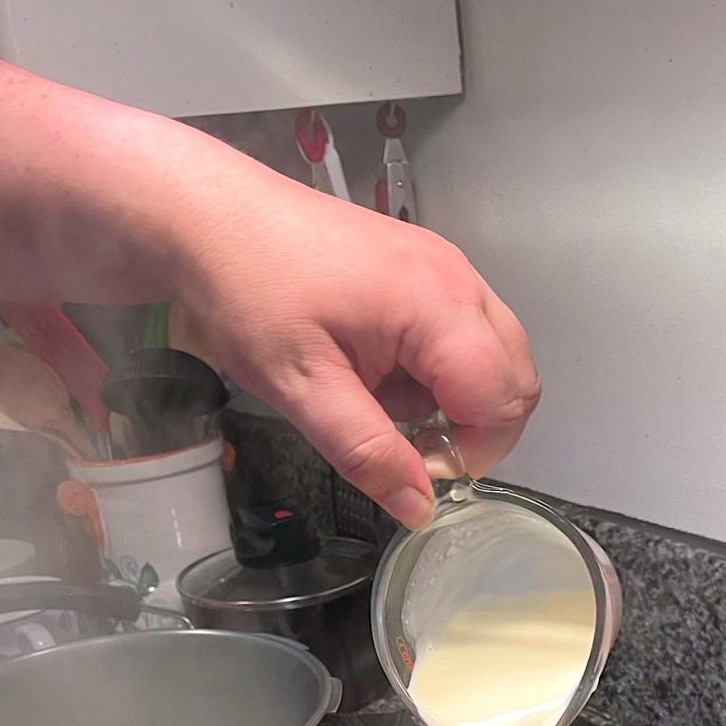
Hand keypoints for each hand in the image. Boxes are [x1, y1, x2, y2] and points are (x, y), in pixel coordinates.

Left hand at [173, 155, 540, 527]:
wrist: (209, 216)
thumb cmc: (249, 293)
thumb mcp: (302, 390)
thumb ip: (367, 453)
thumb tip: (420, 509)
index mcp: (436, 305)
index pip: (504, 401)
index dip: (471, 452)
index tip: (413, 466)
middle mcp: (458, 278)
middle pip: (516, 378)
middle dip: (475, 428)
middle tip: (408, 445)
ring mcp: (446, 266)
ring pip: (493, 357)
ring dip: (454, 398)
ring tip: (380, 399)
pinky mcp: (425, 265)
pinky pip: (463, 332)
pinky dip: (437, 367)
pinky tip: (376, 366)